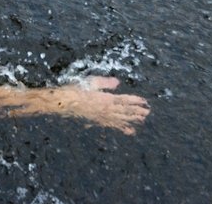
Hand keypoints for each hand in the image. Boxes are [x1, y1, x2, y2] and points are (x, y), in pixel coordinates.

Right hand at [14, 77, 149, 133]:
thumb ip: (106, 83)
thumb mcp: (91, 82)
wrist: (64, 103)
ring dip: (131, 119)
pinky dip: (121, 127)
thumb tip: (118, 83)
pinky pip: (112, 125)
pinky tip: (128, 130)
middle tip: (147, 113)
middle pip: (124, 111)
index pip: (124, 100)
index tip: (144, 102)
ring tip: (141, 120)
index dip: (135, 101)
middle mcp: (106, 109)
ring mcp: (102, 116)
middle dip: (136, 112)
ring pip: (120, 119)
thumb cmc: (76, 90)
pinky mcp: (97, 120)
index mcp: (105, 99)